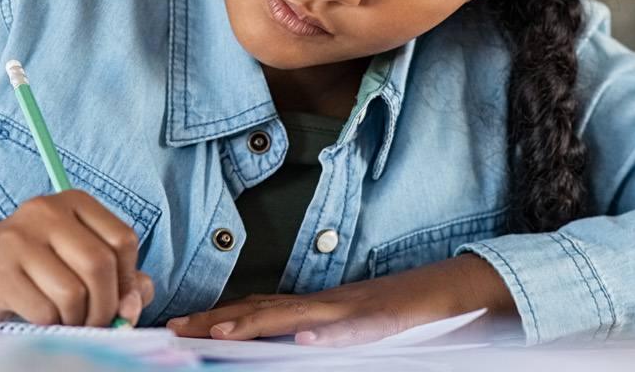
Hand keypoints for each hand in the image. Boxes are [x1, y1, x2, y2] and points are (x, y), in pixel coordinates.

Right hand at [0, 190, 153, 330]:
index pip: (123, 240)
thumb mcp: (75, 268)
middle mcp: (44, 211)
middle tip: (93, 322)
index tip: (115, 298)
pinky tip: (36, 317)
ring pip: (74, 292)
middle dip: (105, 306)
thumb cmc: (28, 276)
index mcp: (71, 202)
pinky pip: (44, 310)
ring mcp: (17, 238)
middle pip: (100, 264)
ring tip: (63, 320)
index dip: (127, 279)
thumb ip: (119, 281)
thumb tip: (134, 303)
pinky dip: (48, 324)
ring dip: (76, 320)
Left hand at [165, 253, 517, 345]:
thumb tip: (280, 347)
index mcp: (316, 307)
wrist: (458, 287)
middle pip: (263, 310)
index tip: (177, 327)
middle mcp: (327, 304)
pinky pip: (352, 328)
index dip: (217, 318)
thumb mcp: (349, 327)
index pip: (257, 311)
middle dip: (218, 322)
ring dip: (255, 325)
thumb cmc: (402, 313)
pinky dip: (327, 333)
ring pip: (298, 316)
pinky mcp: (384, 319)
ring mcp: (354, 310)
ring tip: (219, 335)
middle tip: (176, 332)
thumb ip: (315, 334)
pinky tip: (304, 340)